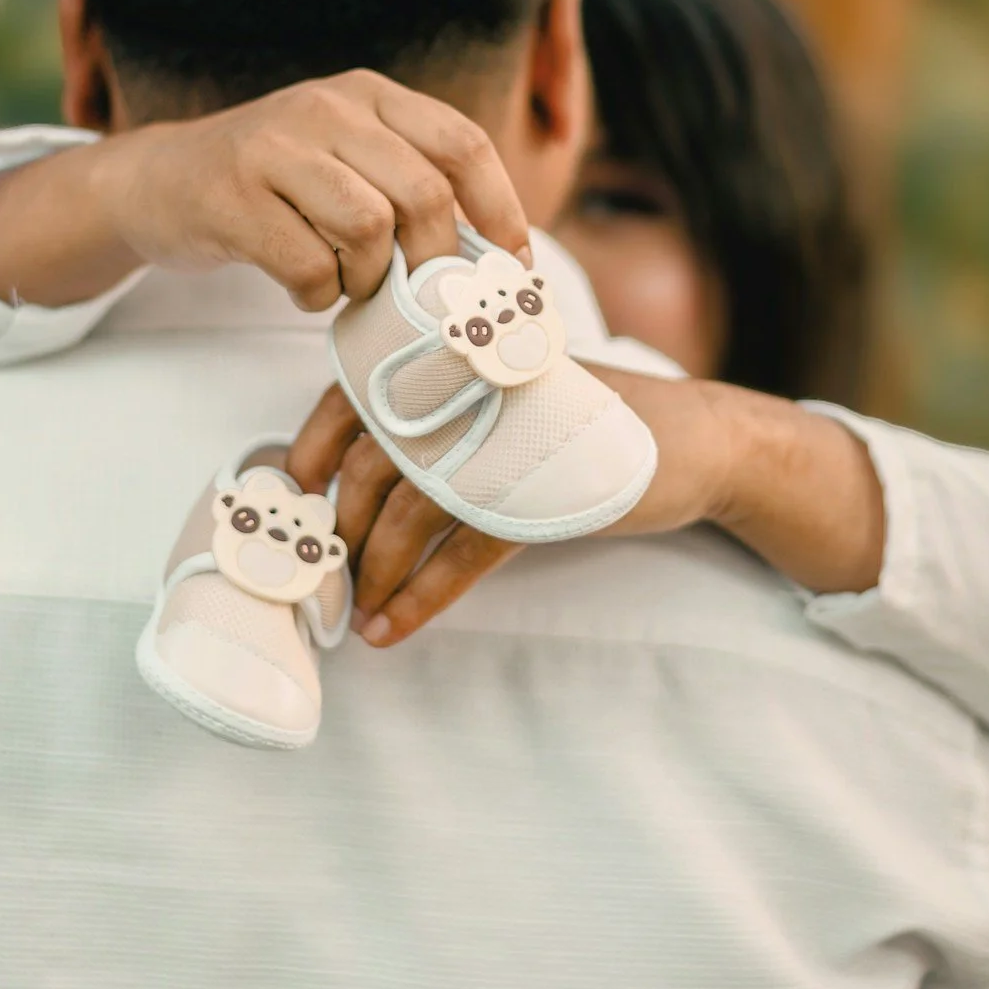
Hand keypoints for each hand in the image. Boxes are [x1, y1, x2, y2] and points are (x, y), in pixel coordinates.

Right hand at [0, 72, 529, 311]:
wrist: (157, 181)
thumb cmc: (272, 182)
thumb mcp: (345, 153)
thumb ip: (410, 179)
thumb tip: (497, 255)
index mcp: (367, 93)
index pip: (462, 143)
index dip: (500, 208)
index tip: (512, 262)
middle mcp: (325, 108)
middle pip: (423, 193)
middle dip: (434, 259)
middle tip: (417, 289)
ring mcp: (274, 149)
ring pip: (370, 229)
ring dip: (370, 277)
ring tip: (349, 282)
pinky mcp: (232, 198)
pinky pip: (309, 266)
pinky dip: (318, 294)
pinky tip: (304, 287)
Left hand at [286, 367, 884, 646]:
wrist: (692, 441)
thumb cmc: (584, 424)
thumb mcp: (509, 400)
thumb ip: (447, 414)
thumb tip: (362, 468)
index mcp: (456, 360)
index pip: (359, 392)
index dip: (315, 443)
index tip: (296, 493)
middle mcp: (471, 391)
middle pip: (372, 462)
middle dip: (340, 528)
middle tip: (328, 573)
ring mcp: (503, 441)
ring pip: (410, 513)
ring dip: (376, 574)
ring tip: (360, 615)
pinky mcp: (536, 493)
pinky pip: (461, 555)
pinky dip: (422, 598)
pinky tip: (395, 628)